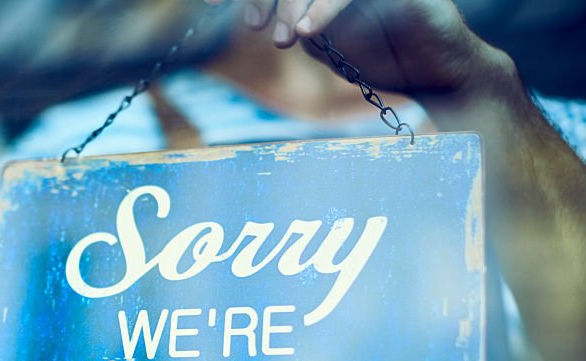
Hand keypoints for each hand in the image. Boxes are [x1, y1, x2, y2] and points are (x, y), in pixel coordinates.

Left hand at [207, 0, 512, 98]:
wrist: (434, 72)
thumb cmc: (380, 57)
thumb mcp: (326, 43)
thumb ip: (294, 23)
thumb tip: (256, 16)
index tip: (207, 3)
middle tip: (248, 24)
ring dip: (292, 6)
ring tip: (280, 40)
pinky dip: (325, 9)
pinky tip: (306, 32)